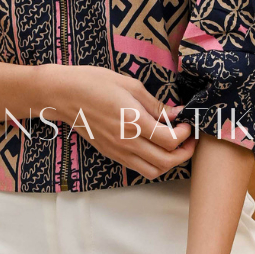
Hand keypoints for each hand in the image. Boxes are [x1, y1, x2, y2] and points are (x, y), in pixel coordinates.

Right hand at [47, 64, 197, 178]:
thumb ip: (155, 104)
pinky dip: (152, 164)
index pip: (170, 140)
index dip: (185, 134)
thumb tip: (175, 113)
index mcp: (134, 121)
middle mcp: (127, 141)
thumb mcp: (130, 85)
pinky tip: (154, 148)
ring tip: (175, 147)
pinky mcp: (111, 153)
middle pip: (165, 161)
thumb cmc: (95, 82)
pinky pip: (138, 168)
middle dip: (184, 153)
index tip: (187, 123)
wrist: (65, 94)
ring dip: (169, 163)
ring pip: (153, 171)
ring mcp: (118, 150)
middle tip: (189, 139)